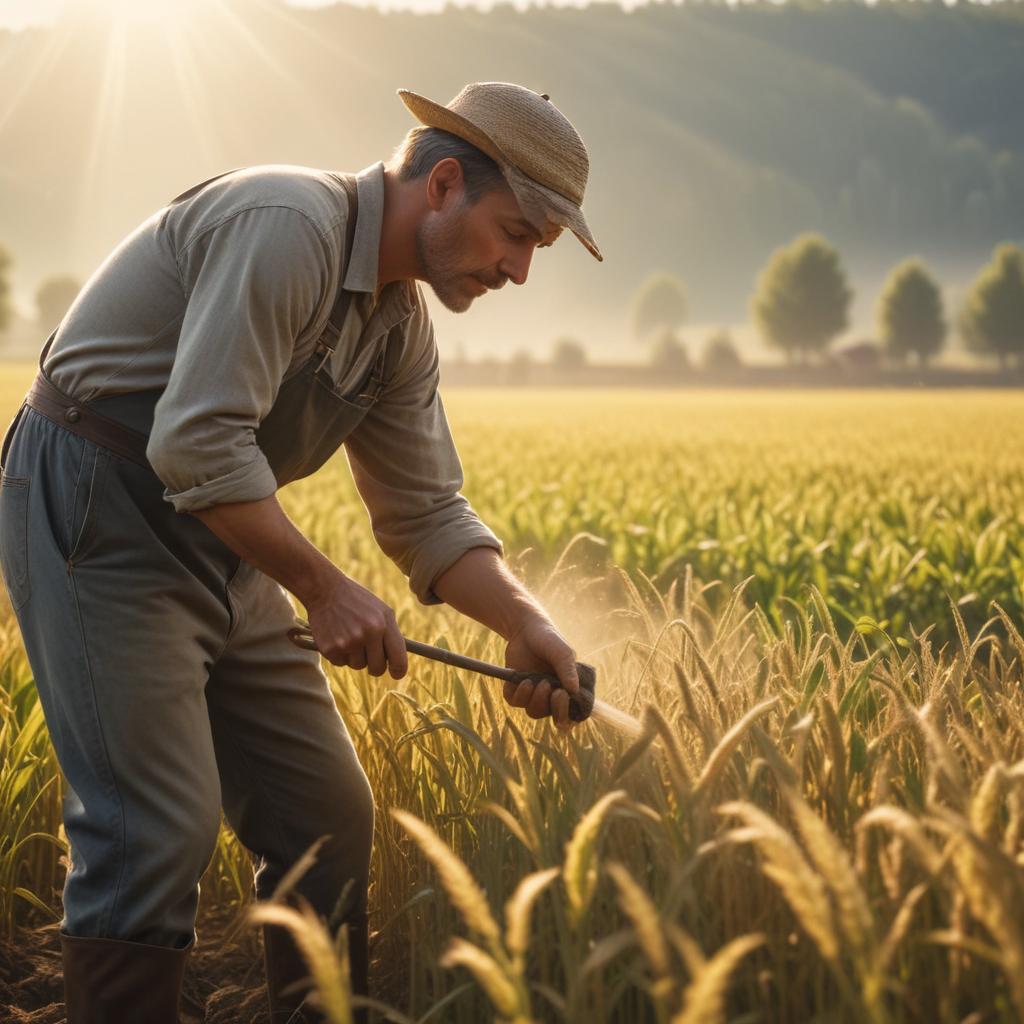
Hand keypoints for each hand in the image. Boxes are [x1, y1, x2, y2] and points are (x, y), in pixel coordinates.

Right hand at [304, 570, 407, 678]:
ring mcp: (348, 642)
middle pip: (377, 669)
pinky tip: (337, 636)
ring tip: (349, 636)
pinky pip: (340, 663)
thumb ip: (391, 635)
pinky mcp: (331, 648)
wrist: (325, 589)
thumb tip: (397, 661)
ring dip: (354, 656)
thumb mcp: (381, 611)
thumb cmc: (357, 601)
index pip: (398, 659)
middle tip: (367, 653)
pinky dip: (339, 654)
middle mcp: (368, 634)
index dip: (398, 670)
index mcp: (383, 624)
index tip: (395, 673)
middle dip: (374, 665)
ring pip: (357, 666)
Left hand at [502, 617, 580, 732]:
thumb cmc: (550, 640)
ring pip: (534, 712)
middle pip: (555, 718)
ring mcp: (534, 694)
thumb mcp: (561, 652)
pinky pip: (515, 702)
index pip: (573, 714)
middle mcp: (552, 696)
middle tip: (555, 691)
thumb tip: (574, 691)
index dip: (569, 715)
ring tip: (536, 681)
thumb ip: (568, 670)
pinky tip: (522, 679)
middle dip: (555, 709)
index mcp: (569, 690)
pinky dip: (519, 694)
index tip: (564, 696)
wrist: (526, 628)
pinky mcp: (516, 690)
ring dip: (536, 700)